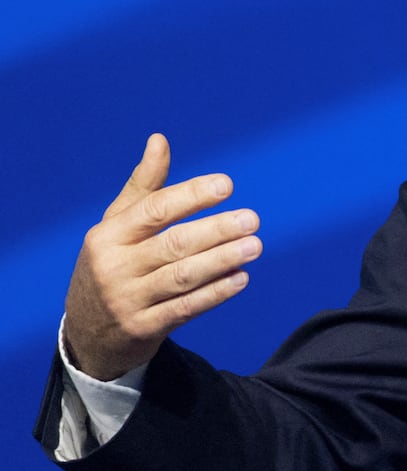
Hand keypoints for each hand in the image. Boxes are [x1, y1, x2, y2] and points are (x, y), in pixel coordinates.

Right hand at [63, 134, 261, 380]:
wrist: (88, 332)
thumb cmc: (113, 263)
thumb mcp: (117, 225)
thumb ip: (144, 185)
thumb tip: (160, 139)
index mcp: (108, 235)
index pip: (154, 210)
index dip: (191, 195)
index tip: (227, 184)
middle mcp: (114, 267)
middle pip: (173, 244)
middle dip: (216, 230)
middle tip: (252, 219)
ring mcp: (127, 300)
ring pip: (183, 277)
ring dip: (222, 260)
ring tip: (254, 246)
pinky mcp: (143, 328)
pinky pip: (186, 308)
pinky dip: (215, 293)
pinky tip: (241, 278)